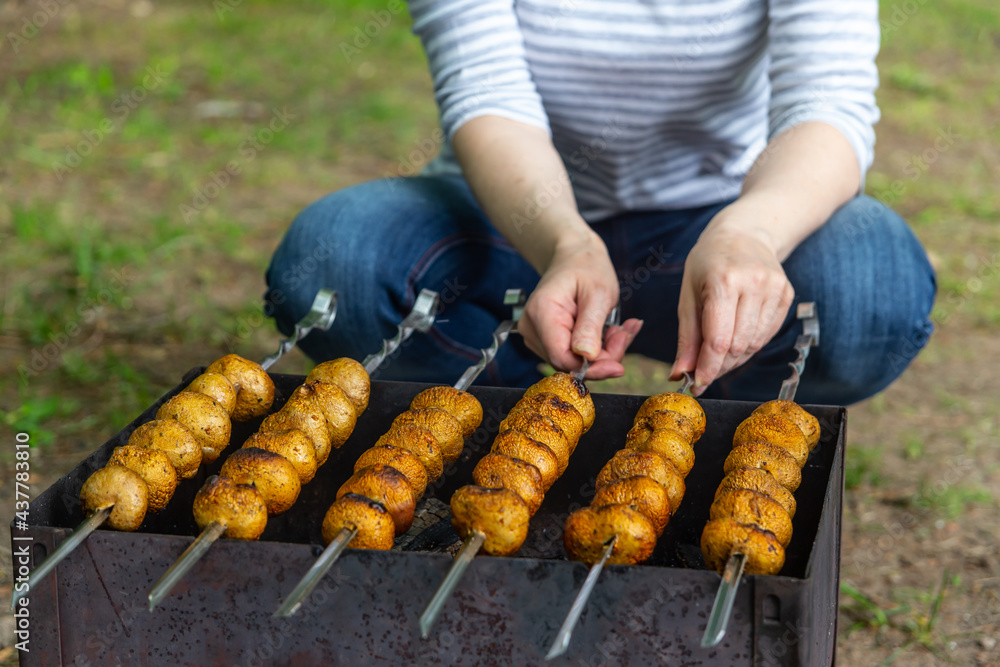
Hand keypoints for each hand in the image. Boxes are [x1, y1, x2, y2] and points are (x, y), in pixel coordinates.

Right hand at [518, 233, 642, 379]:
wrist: (575, 257)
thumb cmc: (587, 268)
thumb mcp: (598, 293)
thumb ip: (590, 326)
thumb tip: (586, 358)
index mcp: (542, 312)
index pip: (561, 358)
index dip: (592, 367)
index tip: (619, 364)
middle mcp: (532, 328)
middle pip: (569, 363)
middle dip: (603, 357)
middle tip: (625, 334)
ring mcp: (535, 336)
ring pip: (573, 362)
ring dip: (603, 352)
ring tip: (619, 328)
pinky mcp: (545, 340)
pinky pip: (573, 356)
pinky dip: (597, 349)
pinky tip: (610, 331)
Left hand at [670, 210, 794, 394]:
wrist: (745, 232)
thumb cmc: (708, 262)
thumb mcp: (688, 294)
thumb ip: (686, 337)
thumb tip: (679, 374)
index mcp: (724, 280)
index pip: (718, 339)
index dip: (707, 368)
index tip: (696, 384)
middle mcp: (754, 284)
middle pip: (738, 346)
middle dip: (718, 366)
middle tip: (703, 372)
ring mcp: (775, 289)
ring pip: (755, 344)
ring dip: (734, 359)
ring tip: (718, 355)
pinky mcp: (787, 295)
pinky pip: (767, 335)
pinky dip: (749, 345)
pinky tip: (736, 338)